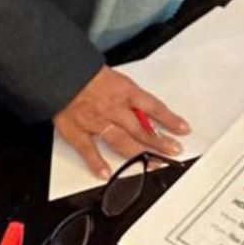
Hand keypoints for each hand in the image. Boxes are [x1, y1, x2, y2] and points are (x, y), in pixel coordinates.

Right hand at [53, 65, 188, 180]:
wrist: (60, 71)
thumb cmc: (88, 73)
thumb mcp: (118, 78)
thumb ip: (131, 96)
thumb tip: (147, 110)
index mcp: (125, 92)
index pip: (154, 108)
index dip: (170, 120)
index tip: (183, 130)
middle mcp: (114, 108)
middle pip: (142, 129)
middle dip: (160, 143)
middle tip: (173, 152)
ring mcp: (96, 121)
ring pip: (122, 141)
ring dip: (139, 155)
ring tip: (153, 165)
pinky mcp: (77, 131)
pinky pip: (88, 150)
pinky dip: (96, 163)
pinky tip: (106, 173)